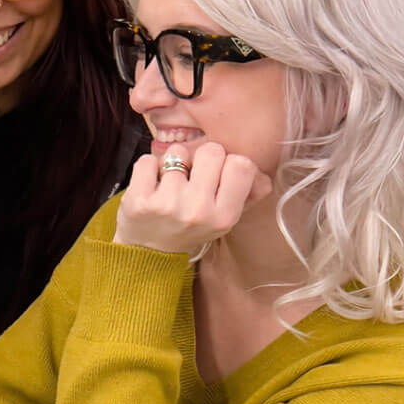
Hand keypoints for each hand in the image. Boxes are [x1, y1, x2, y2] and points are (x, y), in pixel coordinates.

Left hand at [114, 143, 271, 254]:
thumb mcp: (222, 218)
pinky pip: (148, 160)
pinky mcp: (140, 200)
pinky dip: (148, 168)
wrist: (148, 253)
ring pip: (178, 152)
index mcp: (224, 216)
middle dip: (201, 158)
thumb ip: (247, 194)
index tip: (217, 176)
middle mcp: (199, 211)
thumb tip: (264, 177)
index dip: (228, 163)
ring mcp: (168, 205)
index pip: (242, 164)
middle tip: (192, 177)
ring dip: (173, 163)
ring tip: (169, 185)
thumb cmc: (189, 227)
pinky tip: (150, 187)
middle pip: (212, 150)